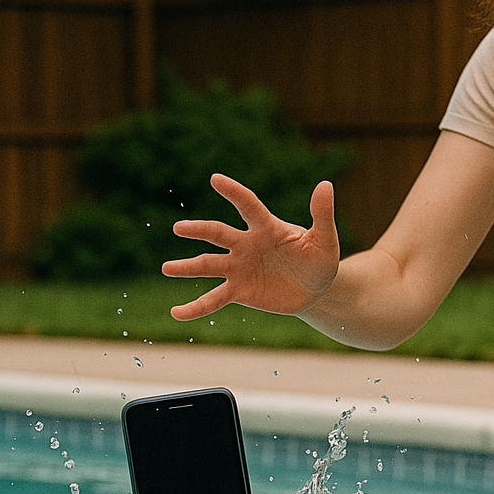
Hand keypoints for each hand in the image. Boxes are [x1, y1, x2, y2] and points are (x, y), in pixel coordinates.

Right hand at [162, 174, 339, 319]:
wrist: (316, 290)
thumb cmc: (320, 260)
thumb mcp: (325, 239)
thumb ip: (322, 214)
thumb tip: (325, 184)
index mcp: (267, 228)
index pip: (248, 206)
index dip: (234, 193)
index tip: (216, 179)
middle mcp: (247, 245)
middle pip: (219, 234)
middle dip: (200, 230)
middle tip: (180, 228)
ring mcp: (239, 268)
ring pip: (209, 265)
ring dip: (188, 267)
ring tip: (167, 268)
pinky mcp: (239, 291)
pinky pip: (214, 299)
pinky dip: (196, 307)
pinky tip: (176, 313)